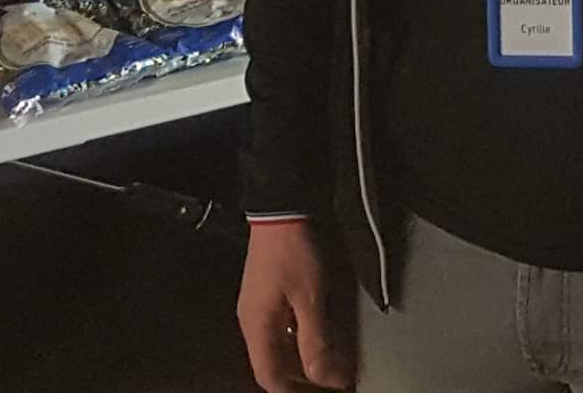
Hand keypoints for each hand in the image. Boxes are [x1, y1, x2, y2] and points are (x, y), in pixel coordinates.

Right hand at [238, 222, 351, 390]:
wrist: (283, 207)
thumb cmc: (295, 252)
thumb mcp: (310, 298)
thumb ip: (315, 341)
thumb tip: (325, 379)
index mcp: (257, 327)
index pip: (269, 377)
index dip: (295, 392)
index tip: (325, 390)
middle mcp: (252, 320)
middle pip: (273, 363)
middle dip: (300, 378)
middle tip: (330, 380)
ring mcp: (258, 304)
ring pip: (277, 345)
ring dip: (301, 357)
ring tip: (329, 361)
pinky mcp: (268, 290)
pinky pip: (281, 326)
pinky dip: (299, 337)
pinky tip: (318, 334)